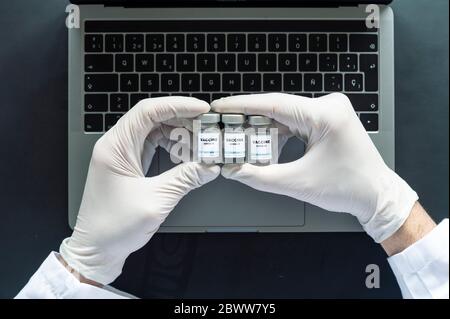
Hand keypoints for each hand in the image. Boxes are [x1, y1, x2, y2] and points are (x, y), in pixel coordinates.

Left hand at [60, 97, 219, 284]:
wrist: (96, 250)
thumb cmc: (115, 228)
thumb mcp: (156, 200)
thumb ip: (185, 178)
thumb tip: (211, 166)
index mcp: (115, 147)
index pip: (148, 111)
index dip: (177, 106)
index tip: (202, 109)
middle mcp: (116, 146)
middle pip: (153, 119)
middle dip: (182, 121)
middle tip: (206, 128)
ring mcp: (122, 156)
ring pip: (154, 132)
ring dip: (178, 136)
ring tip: (199, 146)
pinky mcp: (128, 166)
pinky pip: (152, 147)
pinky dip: (171, 149)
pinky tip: (186, 157)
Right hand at [212, 93, 417, 242]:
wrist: (375, 194)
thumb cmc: (347, 188)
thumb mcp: (298, 183)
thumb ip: (260, 176)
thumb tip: (232, 169)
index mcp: (325, 115)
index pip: (273, 104)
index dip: (242, 105)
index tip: (220, 106)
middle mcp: (328, 106)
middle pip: (277, 109)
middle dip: (249, 119)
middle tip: (224, 126)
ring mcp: (329, 111)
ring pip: (284, 115)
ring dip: (263, 128)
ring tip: (239, 138)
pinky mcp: (327, 119)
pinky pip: (295, 121)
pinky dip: (278, 132)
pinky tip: (263, 142)